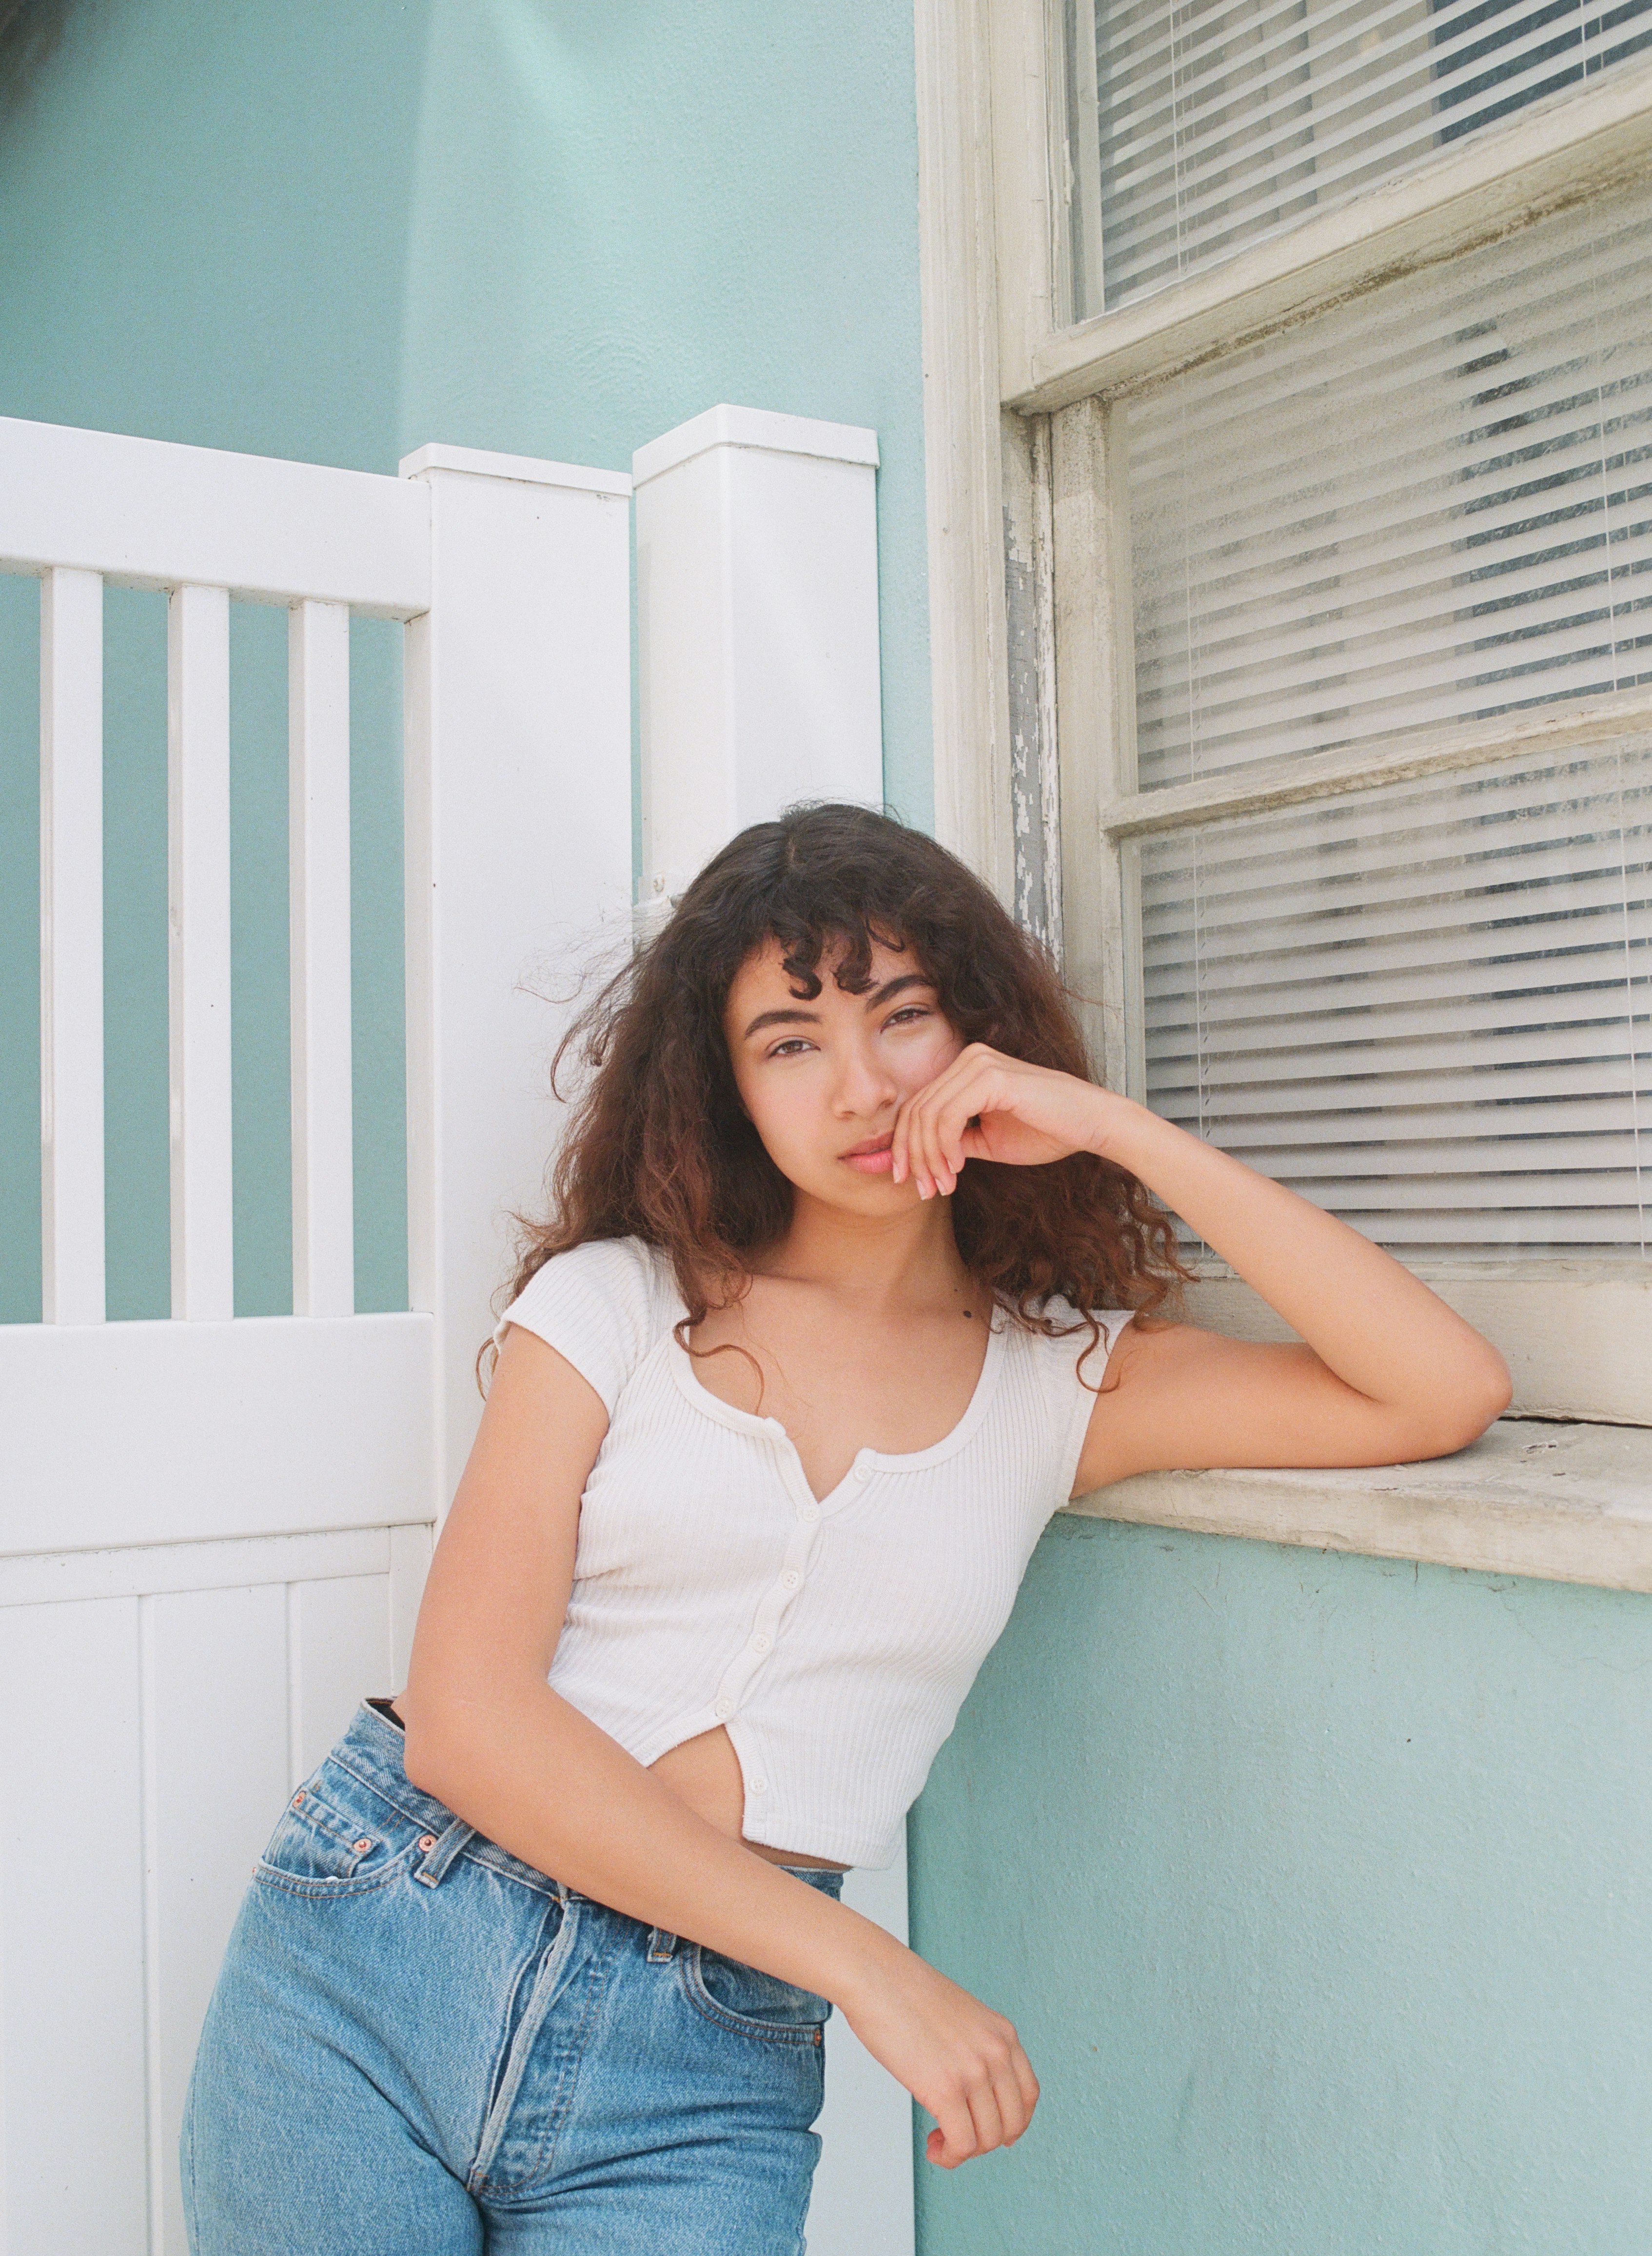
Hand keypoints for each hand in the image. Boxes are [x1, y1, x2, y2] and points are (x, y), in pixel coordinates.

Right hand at [838, 1940, 1039, 2166]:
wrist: (874, 1974)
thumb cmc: (904, 1993)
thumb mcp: (960, 2016)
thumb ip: (975, 2047)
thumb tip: (972, 2091)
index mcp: (1002, 2033)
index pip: (1029, 2094)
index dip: (1013, 2123)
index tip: (990, 2131)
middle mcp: (996, 2052)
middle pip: (1013, 2122)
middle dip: (986, 2141)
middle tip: (957, 2137)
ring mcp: (973, 2071)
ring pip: (988, 2139)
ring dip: (964, 2151)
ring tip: (939, 2141)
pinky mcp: (945, 2089)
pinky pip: (962, 2143)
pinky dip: (950, 2156)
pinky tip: (932, 2145)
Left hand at [892, 1043, 1112, 1196]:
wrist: (1091, 1125)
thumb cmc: (1047, 1132)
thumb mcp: (988, 1141)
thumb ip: (954, 1141)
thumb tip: (919, 1158)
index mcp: (966, 1068)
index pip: (919, 1106)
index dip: (906, 1146)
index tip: (909, 1181)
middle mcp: (968, 1058)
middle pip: (916, 1110)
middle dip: (913, 1156)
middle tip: (923, 1189)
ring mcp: (979, 1064)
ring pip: (928, 1115)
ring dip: (929, 1157)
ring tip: (942, 1184)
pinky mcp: (991, 1077)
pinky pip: (948, 1116)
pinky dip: (945, 1146)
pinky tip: (958, 1167)